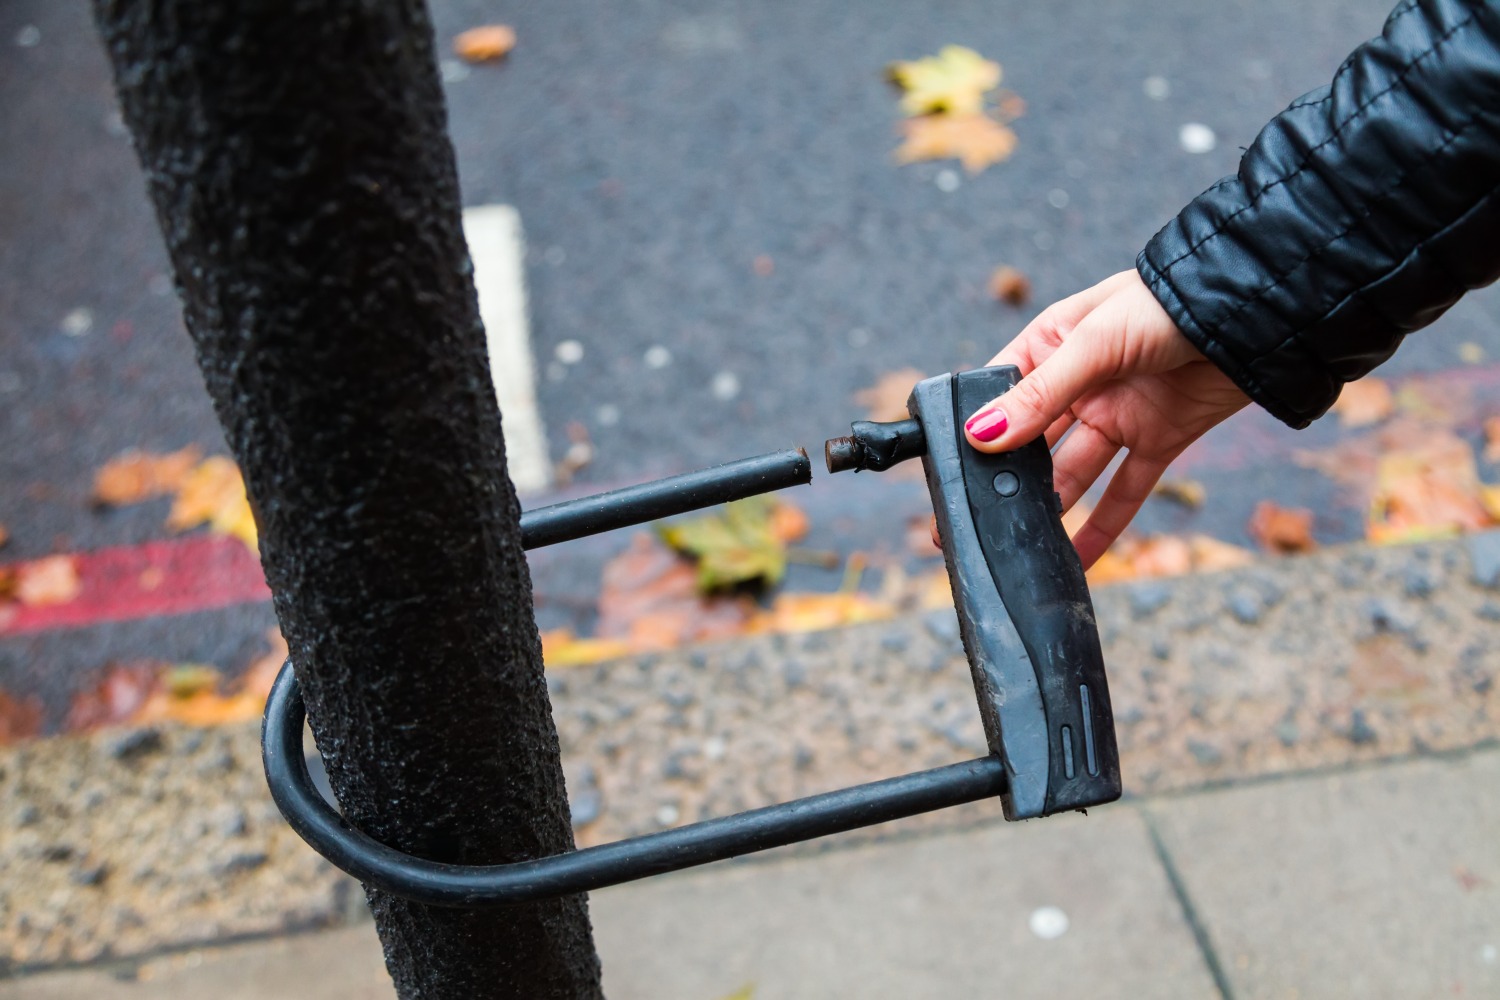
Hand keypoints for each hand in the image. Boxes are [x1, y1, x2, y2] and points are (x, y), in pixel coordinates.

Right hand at [962, 269, 1249, 567]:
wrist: (1256, 311)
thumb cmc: (1169, 303)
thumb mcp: (1095, 344)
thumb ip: (1040, 395)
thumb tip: (981, 435)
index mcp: (1053, 343)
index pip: (1002, 393)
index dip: (979, 428)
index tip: (954, 467)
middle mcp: (1080, 382)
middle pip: (1033, 440)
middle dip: (1009, 477)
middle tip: (978, 515)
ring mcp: (1118, 413)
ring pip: (1073, 471)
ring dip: (1052, 505)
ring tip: (1022, 539)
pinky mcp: (1158, 439)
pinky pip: (1124, 490)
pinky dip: (1104, 526)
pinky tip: (1079, 559)